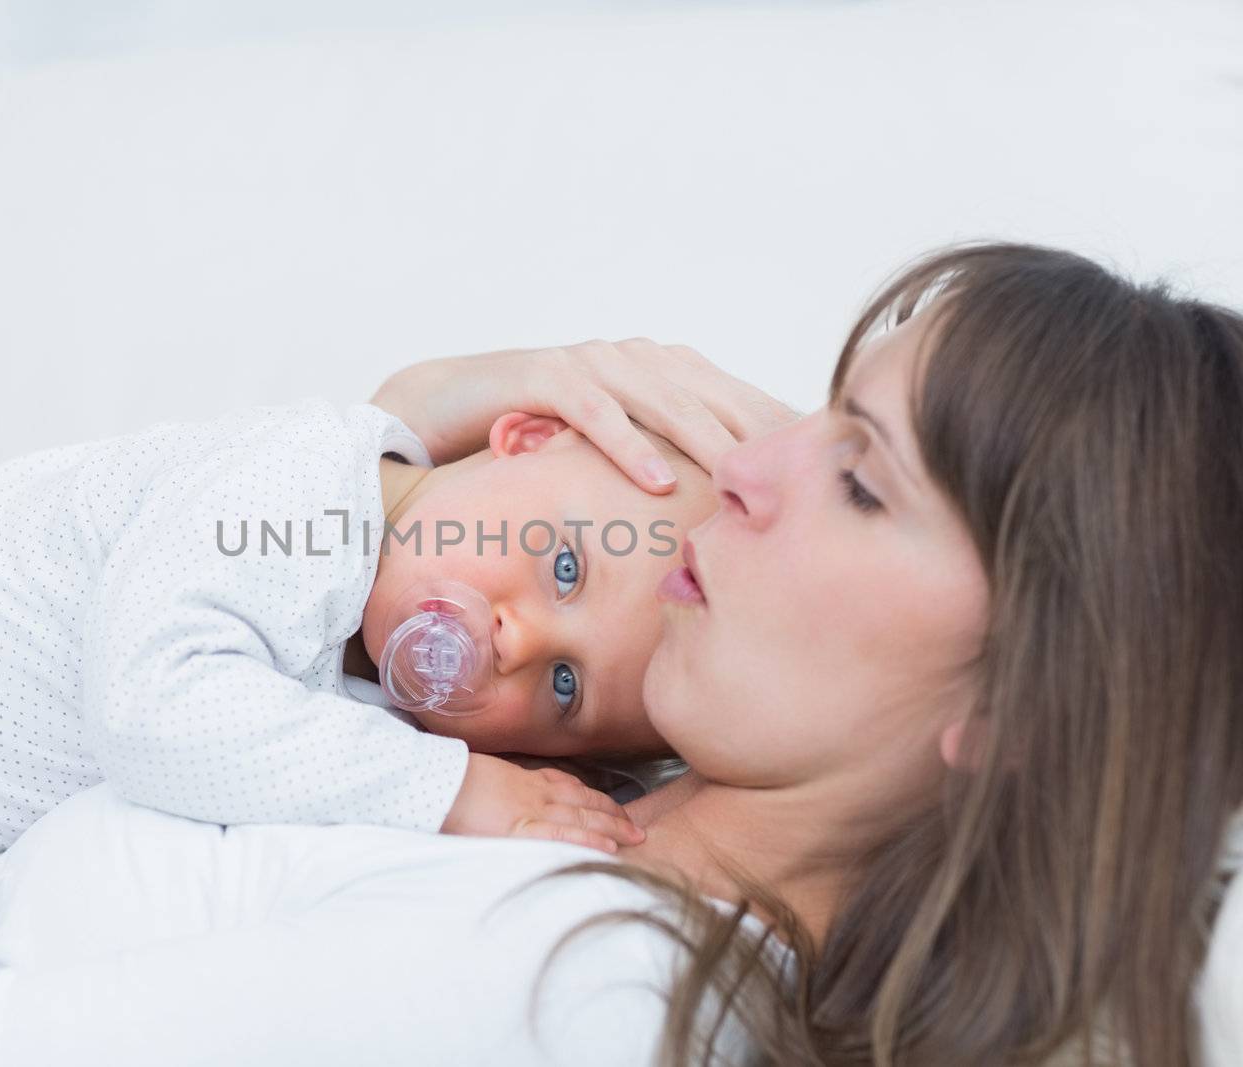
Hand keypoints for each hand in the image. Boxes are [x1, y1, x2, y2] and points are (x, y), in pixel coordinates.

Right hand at [371, 338, 800, 493]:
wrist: (438, 409)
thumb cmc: (532, 441)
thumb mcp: (608, 457)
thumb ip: (661, 469)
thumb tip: (724, 524)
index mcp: (660, 373)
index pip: (735, 400)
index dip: (779, 432)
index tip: (828, 474)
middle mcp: (635, 359)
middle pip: (714, 397)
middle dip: (762, 437)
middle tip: (808, 482)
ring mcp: (591, 362)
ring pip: (664, 400)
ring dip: (707, 441)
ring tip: (747, 482)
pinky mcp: (545, 375)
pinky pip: (596, 411)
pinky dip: (630, 446)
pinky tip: (659, 481)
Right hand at [440, 752, 646, 853]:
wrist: (434, 781)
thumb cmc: (451, 780)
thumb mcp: (484, 775)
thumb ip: (504, 785)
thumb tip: (505, 795)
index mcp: (524, 779)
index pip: (568, 786)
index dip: (594, 797)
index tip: (611, 806)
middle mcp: (535, 792)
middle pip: (583, 801)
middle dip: (613, 814)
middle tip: (636, 827)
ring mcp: (531, 810)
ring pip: (581, 817)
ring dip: (611, 827)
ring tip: (635, 838)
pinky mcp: (520, 830)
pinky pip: (562, 836)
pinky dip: (588, 842)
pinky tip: (608, 849)